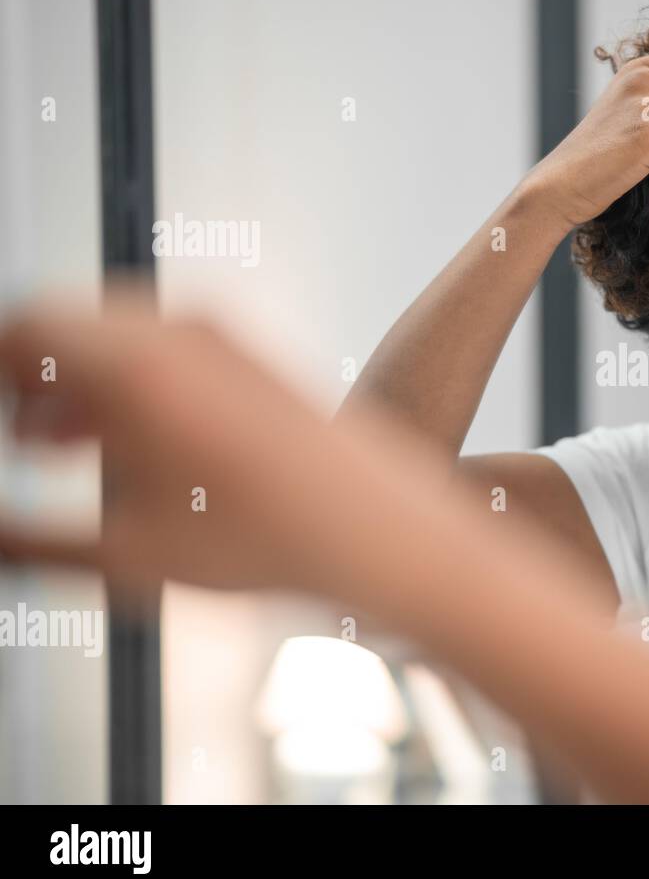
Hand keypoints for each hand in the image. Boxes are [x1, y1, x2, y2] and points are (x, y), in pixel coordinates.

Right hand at [0, 286, 444, 598]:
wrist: (381, 529)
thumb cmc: (275, 536)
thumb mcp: (130, 553)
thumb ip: (34, 537)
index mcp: (137, 364)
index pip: (24, 327)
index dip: (2, 373)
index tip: (5, 420)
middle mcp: (181, 333)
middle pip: (68, 326)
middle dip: (32, 380)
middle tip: (23, 440)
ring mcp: (223, 336)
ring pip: (118, 335)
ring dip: (82, 382)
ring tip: (71, 448)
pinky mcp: (252, 352)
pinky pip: (167, 345)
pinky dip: (133, 380)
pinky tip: (137, 441)